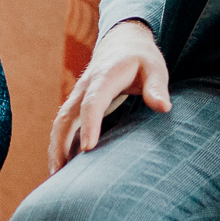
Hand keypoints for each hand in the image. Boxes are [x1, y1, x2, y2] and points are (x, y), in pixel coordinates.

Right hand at [48, 19, 170, 173]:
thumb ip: (157, 86)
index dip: (89, 124)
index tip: (88, 149)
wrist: (122, 42)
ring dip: (56, 148)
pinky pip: (64, 126)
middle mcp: (85, 87)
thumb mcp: (154, 68)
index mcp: (104, 76)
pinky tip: (62, 168)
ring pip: (61, 123)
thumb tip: (163, 107)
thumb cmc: (141, 58)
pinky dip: (60, 145)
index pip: (93, 102)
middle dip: (61, 144)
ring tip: (56, 178)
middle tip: (60, 174)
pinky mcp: (77, 105)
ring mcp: (78, 96)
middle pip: (67, 116)